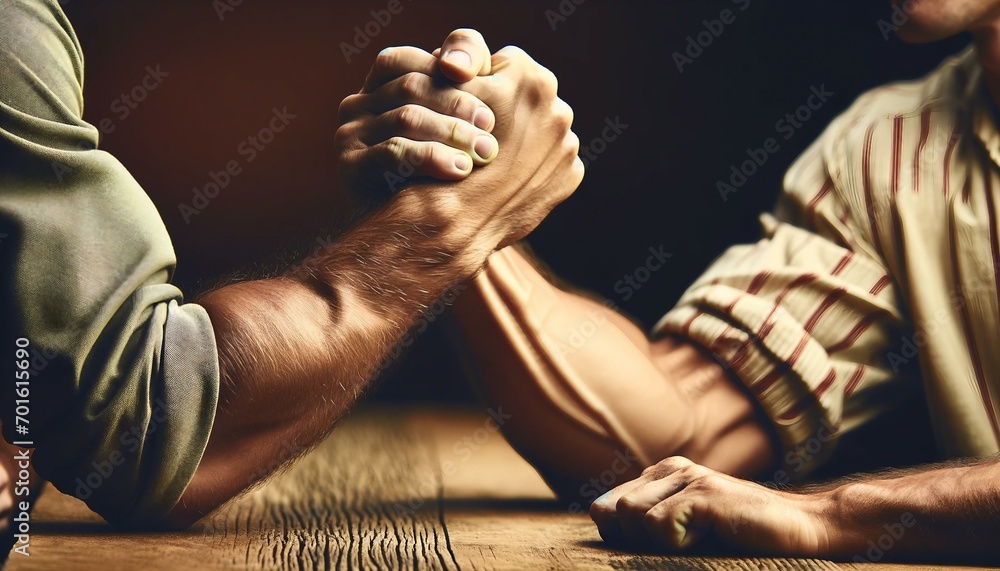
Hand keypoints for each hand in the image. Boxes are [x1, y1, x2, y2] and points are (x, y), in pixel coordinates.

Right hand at [336, 30, 498, 199]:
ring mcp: (350, 133)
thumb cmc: (438, 168)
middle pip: (412, 87)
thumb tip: (459, 65)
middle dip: (458, 104)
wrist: (408, 230)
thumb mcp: (453, 125)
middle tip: (492, 126)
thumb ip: (461, 86)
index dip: (448, 72)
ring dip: (452, 132)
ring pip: (406, 117)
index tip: (490, 94)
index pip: (411, 60)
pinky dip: (432, 157)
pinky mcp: (351, 165)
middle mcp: (359, 104)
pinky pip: (394, 152)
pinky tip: (460, 169)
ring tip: (484, 151)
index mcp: (380, 84)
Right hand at [438, 42, 583, 248]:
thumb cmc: (445, 150)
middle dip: (509, 112)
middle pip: (529, 98)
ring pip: (541, 131)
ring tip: (493, 159)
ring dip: (523, 140)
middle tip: (480, 134)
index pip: (506, 65)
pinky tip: (507, 178)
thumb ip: (462, 69)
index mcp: (532, 79)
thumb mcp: (445, 95)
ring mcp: (568, 145)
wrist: (457, 218)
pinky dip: (533, 167)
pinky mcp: (570, 175)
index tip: (467, 106)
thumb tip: (460, 63)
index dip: (482, 85)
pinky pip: (551, 162)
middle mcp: (558, 108)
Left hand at [590, 456, 832, 555]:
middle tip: (680, 548)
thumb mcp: (687, 529)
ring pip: (630, 515)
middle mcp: (670, 469)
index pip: (603, 506)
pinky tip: (709, 538)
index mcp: (661, 475)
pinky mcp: (703, 493)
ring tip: (697, 541)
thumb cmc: (742, 538)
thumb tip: (602, 519)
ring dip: (656, 543)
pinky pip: (658, 524)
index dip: (620, 537)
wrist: (802, 528)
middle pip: (611, 511)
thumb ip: (648, 523)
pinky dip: (678, 544)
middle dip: (634, 542)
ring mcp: (687, 477)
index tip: (657, 549)